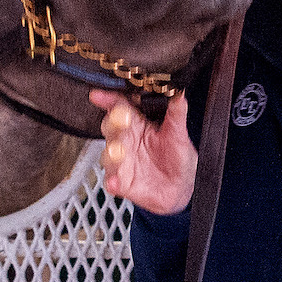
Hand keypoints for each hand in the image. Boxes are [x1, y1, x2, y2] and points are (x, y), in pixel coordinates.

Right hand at [89, 89, 197, 214]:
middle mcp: (126, 141)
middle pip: (111, 127)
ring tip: (119, 151)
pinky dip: (112, 182)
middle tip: (121, 118)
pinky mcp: (122, 183)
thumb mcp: (178, 134)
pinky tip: (114, 182)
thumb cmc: (177, 158)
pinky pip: (112, 182)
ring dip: (111, 152)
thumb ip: (176, 114)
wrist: (182, 187)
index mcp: (137, 124)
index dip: (108, 100)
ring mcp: (122, 162)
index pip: (119, 107)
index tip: (98, 95)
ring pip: (108, 154)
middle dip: (114, 122)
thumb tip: (179, 93)